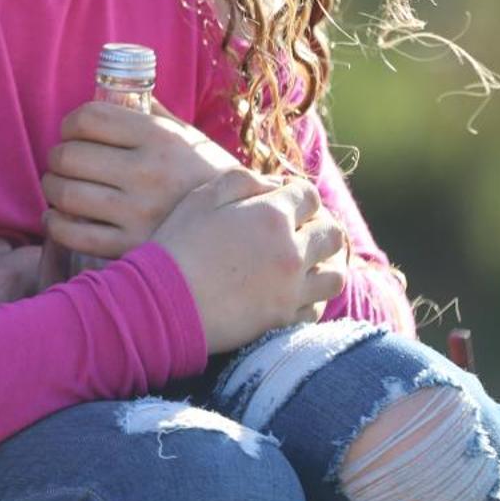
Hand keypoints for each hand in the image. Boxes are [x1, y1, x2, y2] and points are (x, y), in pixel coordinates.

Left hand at [41, 98, 239, 259]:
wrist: (240, 229)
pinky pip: (73, 234)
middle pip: (69, 155)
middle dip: (56, 157)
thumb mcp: (184, 135)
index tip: (71, 131)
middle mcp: (148, 172)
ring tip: (57, 187)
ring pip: (66, 193)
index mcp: (159, 137)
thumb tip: (115, 89)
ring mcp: (139, 212)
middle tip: (61, 162)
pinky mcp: (131, 246)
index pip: (89, 118)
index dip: (70, 123)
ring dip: (51, 188)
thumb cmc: (203, 174)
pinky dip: (55, 224)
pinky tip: (58, 218)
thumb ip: (150, 112)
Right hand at [150, 169, 347, 352]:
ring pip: (335, 274)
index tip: (283, 200)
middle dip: (319, 225)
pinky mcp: (284, 320)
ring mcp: (291, 289)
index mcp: (273, 215)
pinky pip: (316, 308)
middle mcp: (291, 251)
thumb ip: (243, 180)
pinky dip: (311, 297)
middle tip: (299, 228)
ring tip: (306, 261)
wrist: (164, 302)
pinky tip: (292, 290)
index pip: (310, 195)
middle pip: (331, 233)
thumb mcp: (203, 196)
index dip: (298, 194)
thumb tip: (275, 185)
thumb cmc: (179, 244)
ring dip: (325, 263)